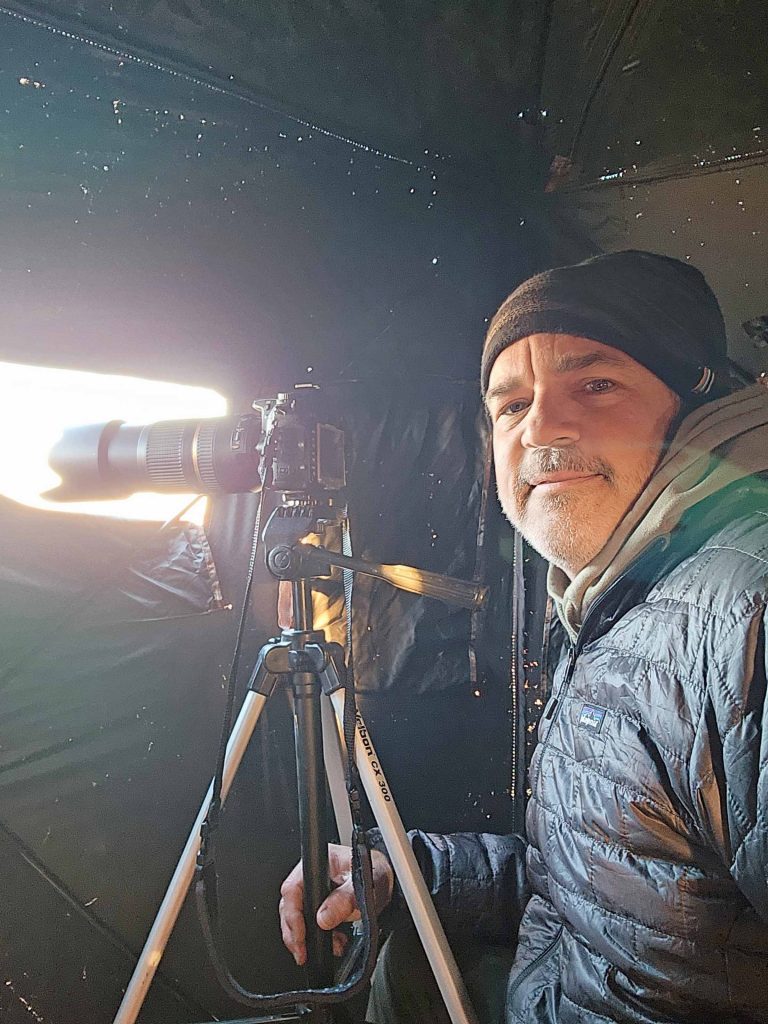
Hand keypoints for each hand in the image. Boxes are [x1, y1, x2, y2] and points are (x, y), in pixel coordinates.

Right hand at [279, 843, 394, 964]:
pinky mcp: (320, 901)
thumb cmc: (378, 873)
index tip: (300, 936)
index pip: (293, 888)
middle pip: (290, 904)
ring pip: (298, 916)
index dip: (292, 914)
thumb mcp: (367, 884)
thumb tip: (324, 918)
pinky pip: (310, 922)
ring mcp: (315, 888)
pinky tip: (333, 944)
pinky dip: (318, 937)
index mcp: (319, 862)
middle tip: (302, 953)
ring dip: (306, 937)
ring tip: (325, 949)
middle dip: (294, 932)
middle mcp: (313, 873)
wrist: (387, 878)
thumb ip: (346, 899)